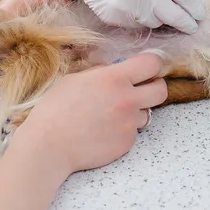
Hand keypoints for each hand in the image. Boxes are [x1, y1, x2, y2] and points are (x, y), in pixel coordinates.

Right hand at [8, 0, 206, 33]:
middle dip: (186, 23)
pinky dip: (139, 18)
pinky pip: (135, 25)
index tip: (199, 14)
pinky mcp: (113, 16)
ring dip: (160, 17)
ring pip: (156, 23)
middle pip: (176, 18)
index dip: (196, 9)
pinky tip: (136, 5)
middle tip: (191, 25)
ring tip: (158, 8)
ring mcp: (128, 6)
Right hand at [9, 53, 166, 177]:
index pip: (152, 63)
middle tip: (141, 89)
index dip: (152, 64)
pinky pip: (133, 132)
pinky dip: (123, 130)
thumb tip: (117, 70)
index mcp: (114, 79)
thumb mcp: (76, 79)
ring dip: (134, 112)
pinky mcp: (126, 143)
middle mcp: (127, 100)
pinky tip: (103, 131)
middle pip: (161, 90)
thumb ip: (102, 73)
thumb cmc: (55, 109)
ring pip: (146, 113)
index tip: (146, 68)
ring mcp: (129, 124)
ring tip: (110, 115)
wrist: (48, 146)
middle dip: (154, 87)